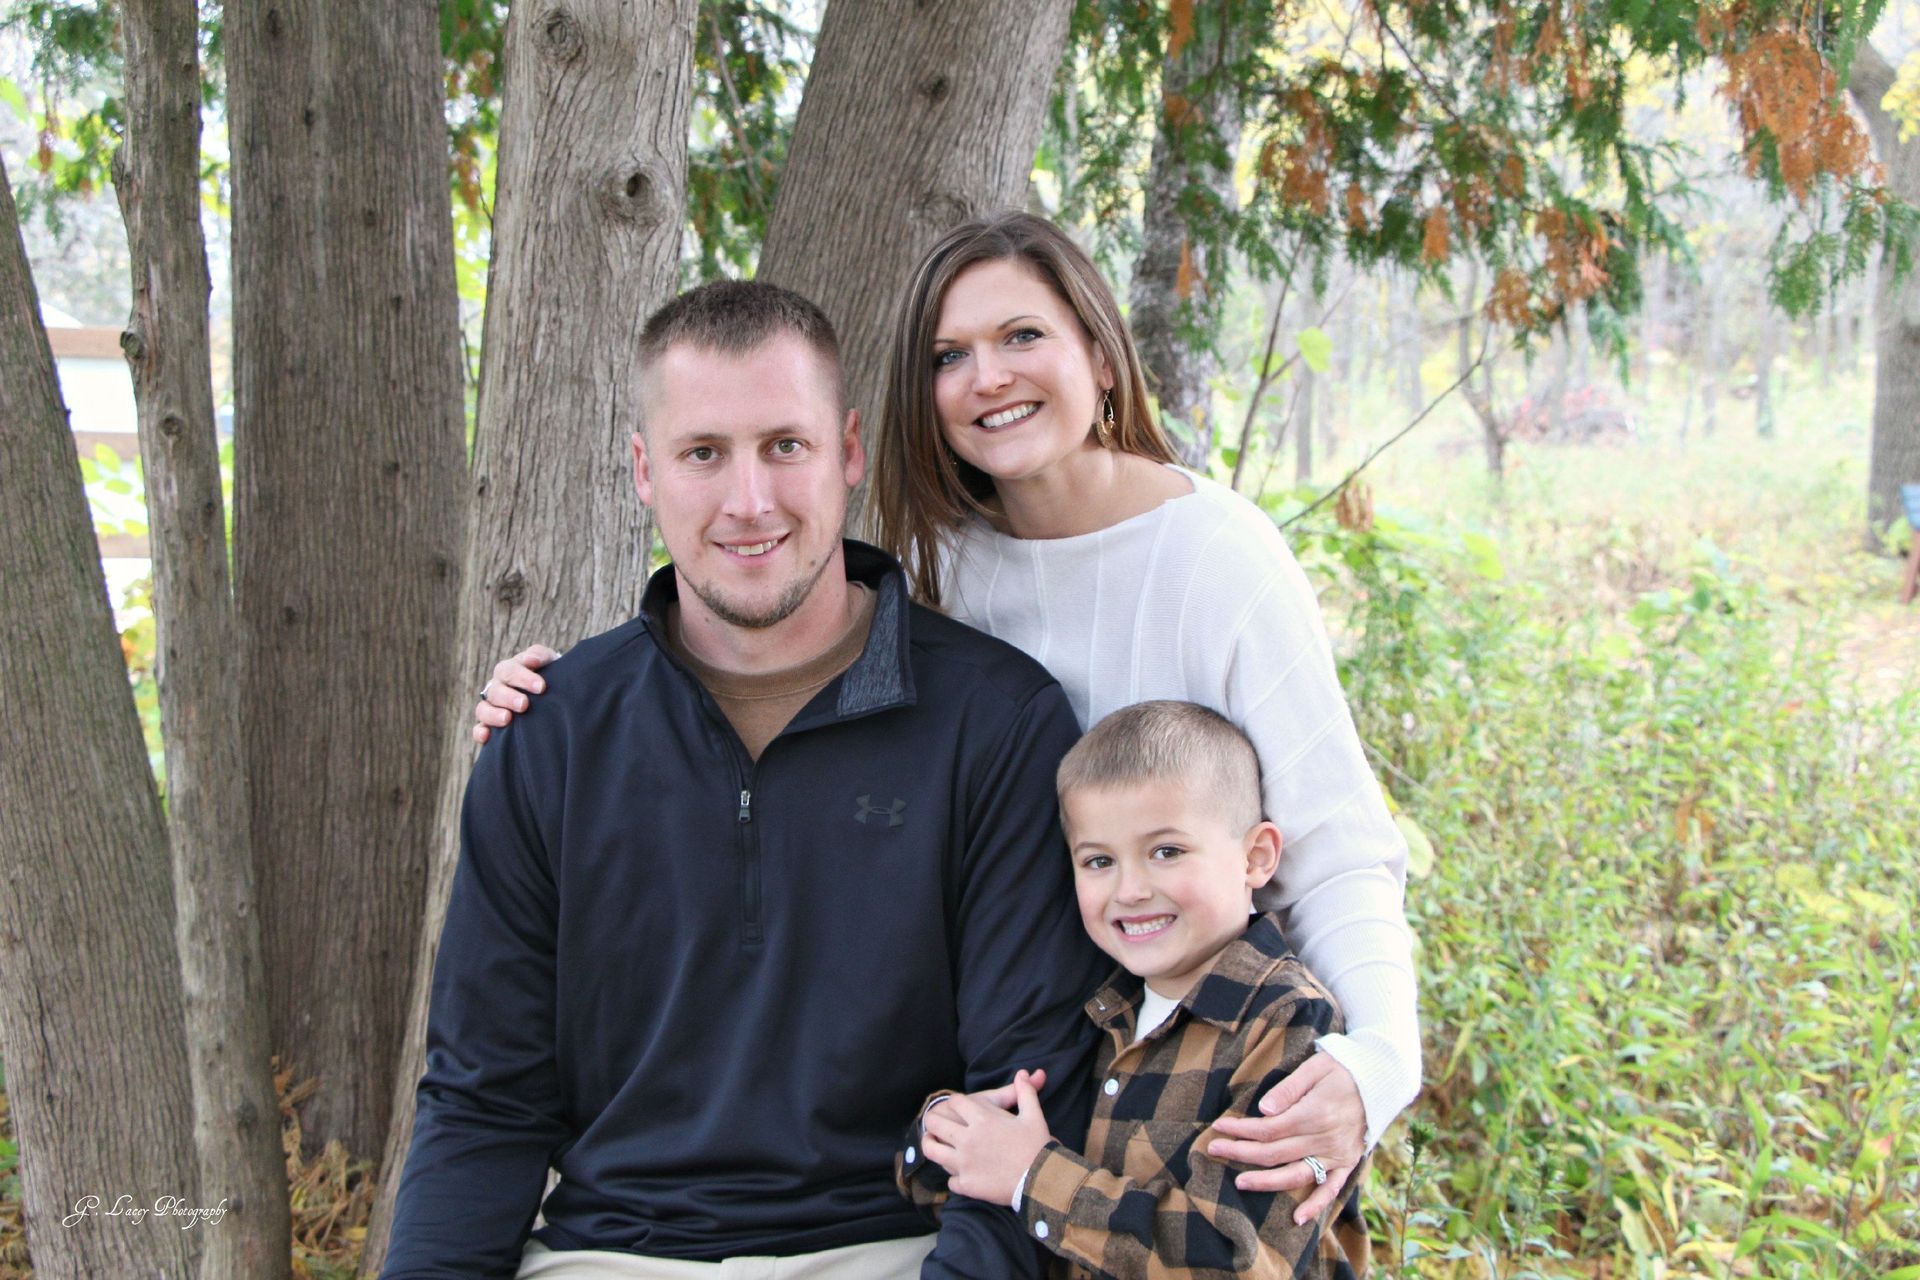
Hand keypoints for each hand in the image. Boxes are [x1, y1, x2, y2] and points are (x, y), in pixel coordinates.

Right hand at [471, 645, 561, 743]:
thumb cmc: (552, 677)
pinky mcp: (490, 726)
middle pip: (495, 690)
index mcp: (509, 671)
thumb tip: (531, 660)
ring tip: (507, 719)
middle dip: (509, 697)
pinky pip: (478, 729)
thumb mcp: (550, 663)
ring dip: (493, 714)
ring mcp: (492, 707)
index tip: (541, 687)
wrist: (556, 696)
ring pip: (483, 709)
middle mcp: (497, 688)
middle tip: (524, 704)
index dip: (523, 678)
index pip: (509, 671)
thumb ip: (540, 656)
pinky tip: (486, 736)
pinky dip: (479, 732)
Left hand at [920, 1070, 1052, 1205]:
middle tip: (935, 1122)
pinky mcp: (966, 1185)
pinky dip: (954, 1177)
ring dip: (930, 1144)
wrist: (1041, 1181)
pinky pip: (950, 1180)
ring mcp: (963, 1163)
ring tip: (933, 1142)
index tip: (957, 1105)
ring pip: (932, 1151)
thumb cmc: (1037, 1146)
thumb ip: (1025, 1092)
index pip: (955, 1102)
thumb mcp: (1033, 1115)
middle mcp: (967, 1139)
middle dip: (933, 1119)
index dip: (955, 1102)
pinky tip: (959, 1175)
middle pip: (935, 1122)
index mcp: (982, 1119)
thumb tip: (1023, 1074)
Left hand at [1207, 1053, 1365, 1222]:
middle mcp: (1324, 1139)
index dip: (1241, 1130)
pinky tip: (1297, 1219)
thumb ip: (1289, 1088)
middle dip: (1242, 1153)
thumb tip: (1264, 1109)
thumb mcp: (1316, 1067)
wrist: (1383, 1081)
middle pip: (1275, 1153)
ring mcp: (1336, 1154)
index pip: (1268, 1128)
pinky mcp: (1347, 1163)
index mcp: (1314, 1114)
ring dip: (1266, 1182)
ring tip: (1239, 1182)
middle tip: (1214, 1151)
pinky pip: (1330, 1189)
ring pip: (1296, 1175)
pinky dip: (1316, 1206)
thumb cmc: (1343, 1069)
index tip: (1219, 1127)